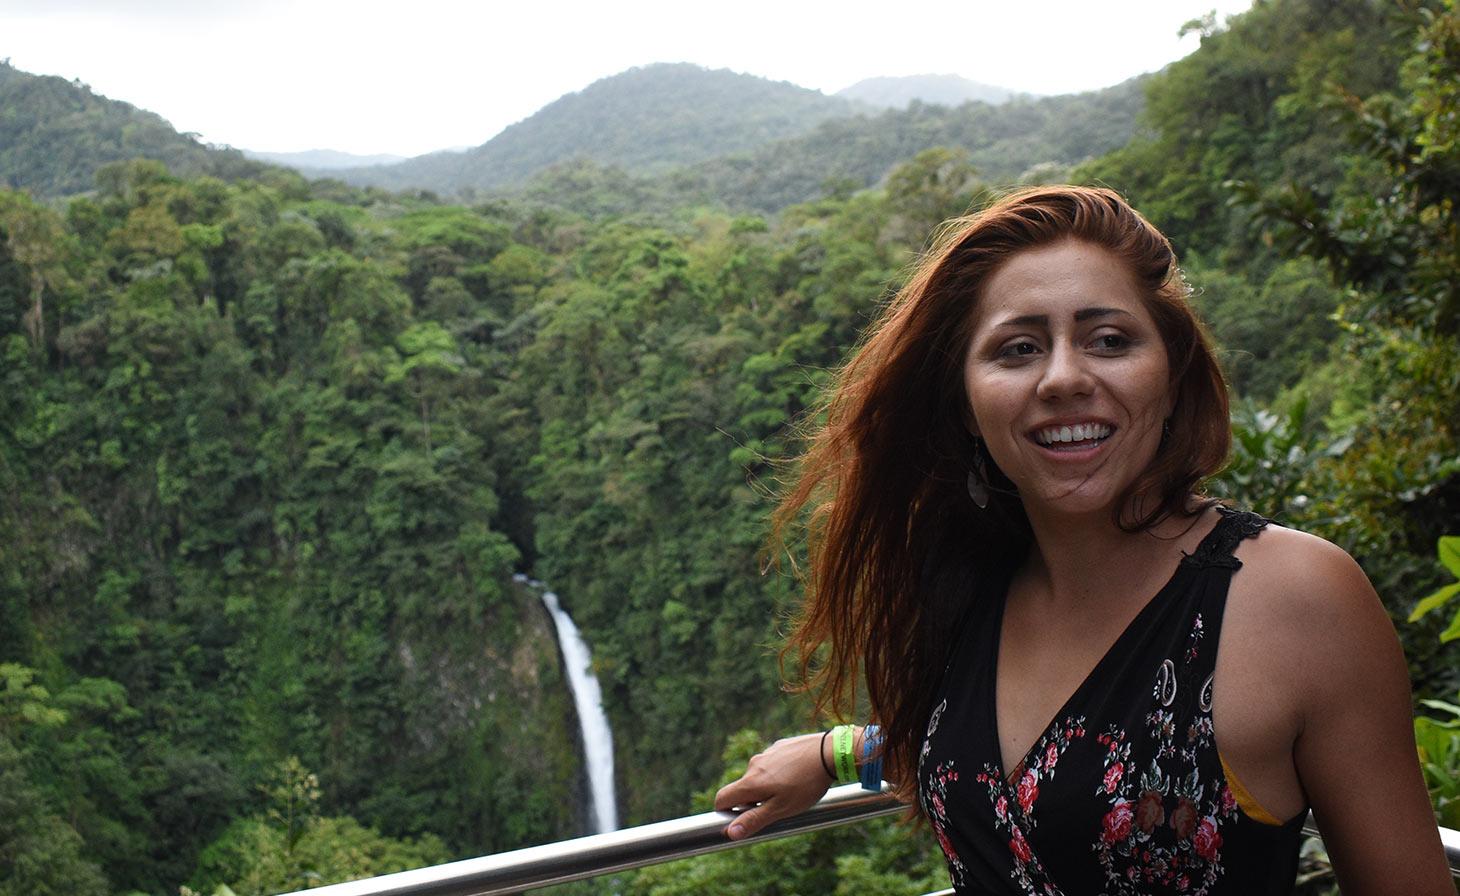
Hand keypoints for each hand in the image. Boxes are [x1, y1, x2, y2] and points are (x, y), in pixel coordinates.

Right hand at [714, 731, 834, 840]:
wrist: (828, 752)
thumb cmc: (806, 785)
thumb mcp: (781, 809)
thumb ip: (754, 820)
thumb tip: (730, 832)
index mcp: (751, 782)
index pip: (722, 798)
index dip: (725, 811)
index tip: (740, 820)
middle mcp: (754, 765)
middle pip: (743, 788)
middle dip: (752, 801)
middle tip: (776, 809)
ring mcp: (767, 753)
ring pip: (759, 775)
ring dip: (767, 787)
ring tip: (792, 793)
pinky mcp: (780, 746)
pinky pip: (772, 764)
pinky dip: (778, 773)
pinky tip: (798, 777)